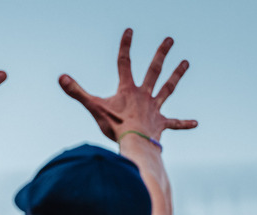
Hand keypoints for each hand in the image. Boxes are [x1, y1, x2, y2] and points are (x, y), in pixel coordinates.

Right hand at [59, 28, 196, 141]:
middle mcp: (144, 95)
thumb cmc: (116, 126)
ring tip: (186, 63)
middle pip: (154, 70)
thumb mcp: (94, 107)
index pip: (125, 62)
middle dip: (161, 54)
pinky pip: (174, 123)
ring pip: (167, 88)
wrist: (135, 142)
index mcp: (128, 89)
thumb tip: (61, 77)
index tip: (130, 30)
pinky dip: (184, 124)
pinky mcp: (161, 124)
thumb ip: (77, 92)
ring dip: (176, 75)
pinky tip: (195, 123)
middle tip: (170, 40)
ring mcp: (154, 108)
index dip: (126, 46)